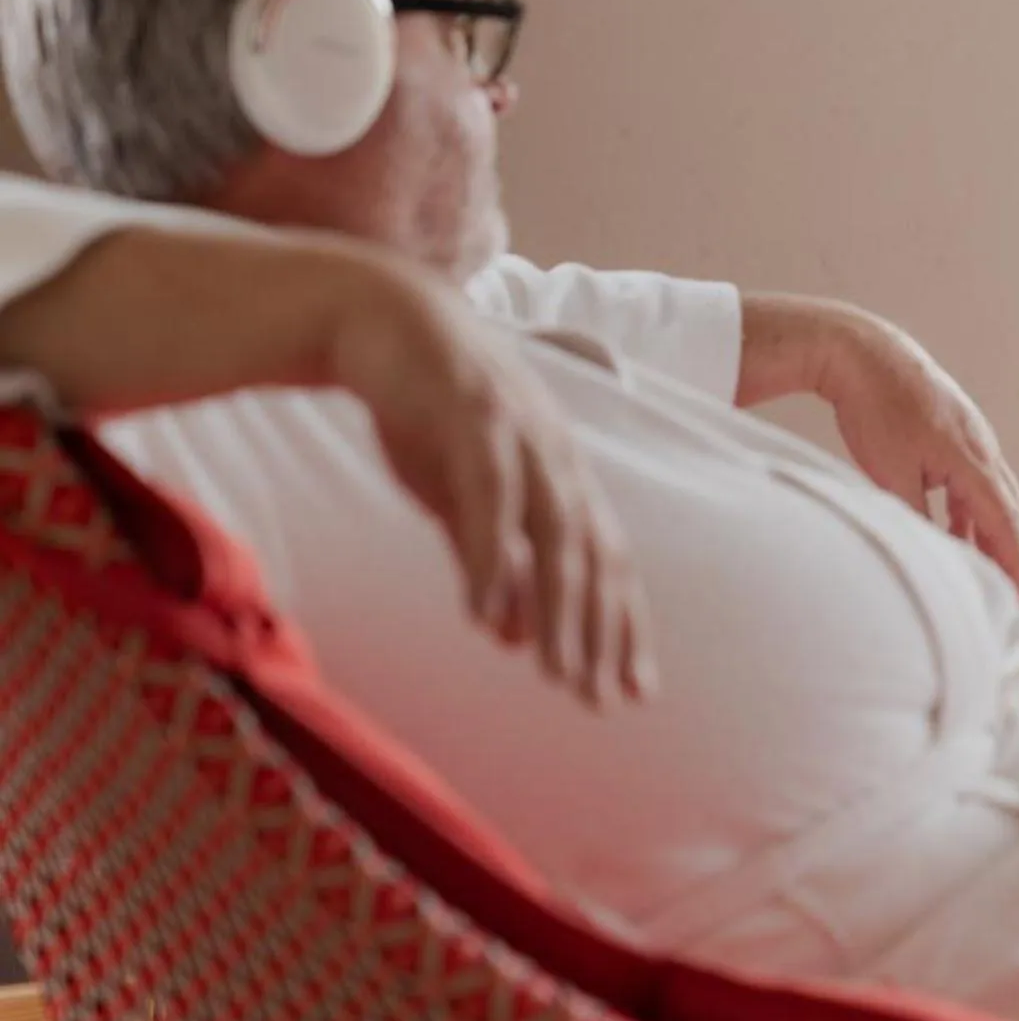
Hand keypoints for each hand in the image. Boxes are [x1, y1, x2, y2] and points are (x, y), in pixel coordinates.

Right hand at [329, 271, 652, 706]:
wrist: (382, 317)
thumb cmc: (427, 411)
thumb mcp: (460, 498)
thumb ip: (488, 558)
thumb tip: (506, 633)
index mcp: (564, 476)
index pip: (609, 564)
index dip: (625, 629)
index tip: (634, 692)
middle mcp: (557, 459)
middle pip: (593, 560)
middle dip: (600, 636)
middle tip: (600, 702)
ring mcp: (522, 437)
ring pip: (554, 536)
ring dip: (558, 611)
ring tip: (558, 675)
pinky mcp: (474, 418)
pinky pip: (489, 499)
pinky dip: (491, 558)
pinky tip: (484, 614)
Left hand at [820, 309, 1018, 597]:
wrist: (863, 352)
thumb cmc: (875, 408)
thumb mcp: (891, 475)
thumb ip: (917, 517)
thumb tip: (936, 553)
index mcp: (971, 459)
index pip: (1004, 522)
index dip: (1017, 563)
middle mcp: (982, 448)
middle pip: (1009, 509)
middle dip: (1014, 554)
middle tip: (1018, 594)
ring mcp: (971, 437)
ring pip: (992, 494)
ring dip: (991, 532)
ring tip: (986, 572)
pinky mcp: (955, 431)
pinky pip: (973, 479)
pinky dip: (971, 510)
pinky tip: (955, 531)